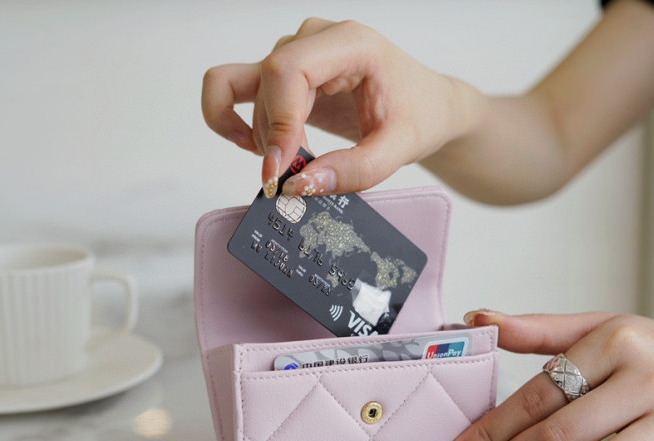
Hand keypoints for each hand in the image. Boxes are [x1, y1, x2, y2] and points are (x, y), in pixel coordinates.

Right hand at [201, 18, 473, 197]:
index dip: (278, 121)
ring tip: (291, 166)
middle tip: (293, 181)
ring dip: (261, 136)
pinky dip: (227, 117)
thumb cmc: (419, 116)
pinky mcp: (282, 75)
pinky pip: (230, 86)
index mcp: (351, 43)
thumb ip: (355, 172)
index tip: (281, 170)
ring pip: (247, 89)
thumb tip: (299, 187)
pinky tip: (253, 147)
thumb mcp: (400, 149)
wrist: (426, 105)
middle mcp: (316, 39)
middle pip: (268, 82)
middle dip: (273, 139)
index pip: (291, 68)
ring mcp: (295, 52)